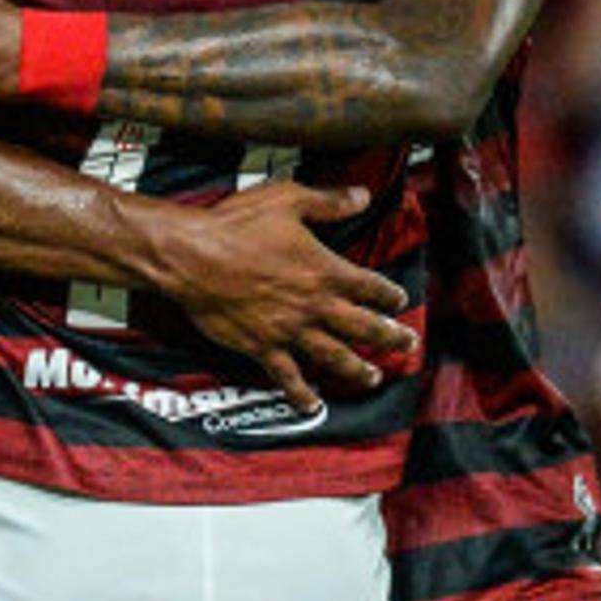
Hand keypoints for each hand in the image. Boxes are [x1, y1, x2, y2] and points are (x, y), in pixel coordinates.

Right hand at [148, 183, 415, 409]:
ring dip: (357, 369)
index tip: (400, 301)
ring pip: (334, 356)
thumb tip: (361, 195)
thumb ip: (328, 202)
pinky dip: (302, 394)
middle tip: (407, 346)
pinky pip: (288, 376)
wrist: (193, 257)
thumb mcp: (288, 200)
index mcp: (325, 270)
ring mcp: (290, 330)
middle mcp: (314, 305)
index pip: (369, 286)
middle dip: (389, 337)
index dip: (388, 295)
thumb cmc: (236, 225)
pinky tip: (313, 405)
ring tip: (372, 378)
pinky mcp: (262, 347)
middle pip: (363, 326)